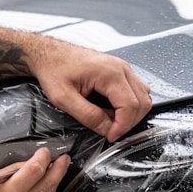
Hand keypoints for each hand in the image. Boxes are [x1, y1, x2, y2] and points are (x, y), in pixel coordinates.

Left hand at [33, 41, 151, 141]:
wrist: (50, 54)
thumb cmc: (54, 70)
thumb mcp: (64, 98)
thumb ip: (87, 116)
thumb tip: (106, 128)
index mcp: (109, 73)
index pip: (131, 106)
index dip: (122, 126)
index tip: (111, 136)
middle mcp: (120, 68)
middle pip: (142, 102)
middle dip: (128, 122)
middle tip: (110, 131)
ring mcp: (122, 68)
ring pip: (142, 96)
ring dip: (130, 114)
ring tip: (109, 120)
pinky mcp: (119, 71)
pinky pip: (135, 90)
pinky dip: (128, 105)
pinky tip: (110, 109)